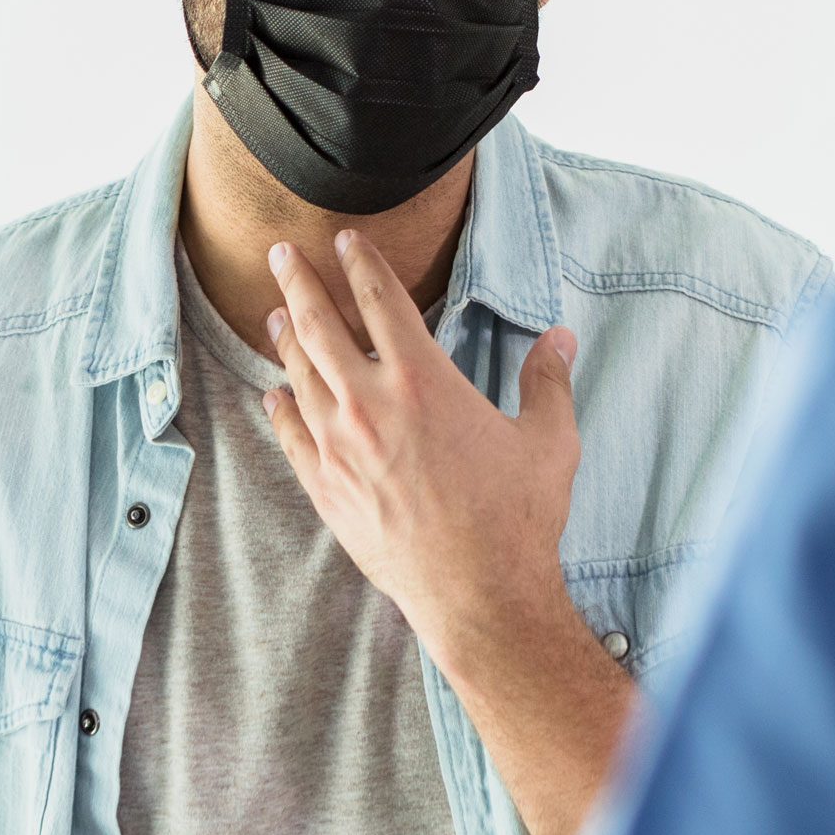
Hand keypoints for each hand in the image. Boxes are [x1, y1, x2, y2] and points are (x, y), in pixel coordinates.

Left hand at [259, 231, 583, 664]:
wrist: (478, 594)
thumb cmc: (517, 516)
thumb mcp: (548, 440)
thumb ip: (548, 381)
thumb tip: (560, 338)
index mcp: (423, 379)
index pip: (380, 301)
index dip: (361, 264)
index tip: (344, 240)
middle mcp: (370, 403)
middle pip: (320, 326)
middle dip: (298, 284)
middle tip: (279, 254)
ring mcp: (340, 448)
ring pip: (300, 376)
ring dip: (286, 339)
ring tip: (275, 316)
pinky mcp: (326, 489)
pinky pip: (292, 436)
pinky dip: (281, 409)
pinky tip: (274, 394)